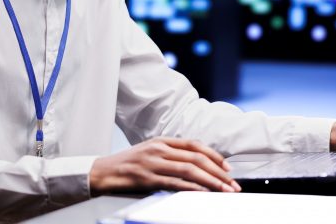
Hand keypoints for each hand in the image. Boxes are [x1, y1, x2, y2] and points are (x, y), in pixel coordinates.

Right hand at [89, 137, 240, 194]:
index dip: (214, 156)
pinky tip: (204, 194)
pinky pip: (176, 183)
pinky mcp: (148, 178)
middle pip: (197, 158)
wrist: (103, 172)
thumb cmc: (127, 164)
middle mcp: (160, 149)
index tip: (228, 168)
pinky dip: (193, 189)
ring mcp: (154, 163)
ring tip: (224, 191)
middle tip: (232, 184)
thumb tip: (196, 164)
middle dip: (219, 172)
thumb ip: (170, 154)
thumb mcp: (150, 152)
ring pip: (190, 170)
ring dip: (212, 182)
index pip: (195, 145)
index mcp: (162, 141)